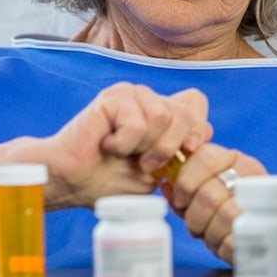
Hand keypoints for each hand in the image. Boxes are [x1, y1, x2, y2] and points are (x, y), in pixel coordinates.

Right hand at [38, 83, 212, 208]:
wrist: (71, 181)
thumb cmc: (108, 180)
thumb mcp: (156, 173)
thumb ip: (180, 155)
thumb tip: (205, 135)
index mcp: (162, 114)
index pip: (196, 102)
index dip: (197, 127)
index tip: (186, 153)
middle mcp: (148, 99)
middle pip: (184, 112)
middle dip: (170, 147)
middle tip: (145, 164)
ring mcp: (131, 95)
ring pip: (162, 116)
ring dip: (145, 147)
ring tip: (123, 154)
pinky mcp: (112, 97)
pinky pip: (137, 123)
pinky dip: (124, 144)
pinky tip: (107, 146)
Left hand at [161, 144, 265, 263]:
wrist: (266, 234)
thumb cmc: (227, 211)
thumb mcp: (205, 193)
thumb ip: (184, 189)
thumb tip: (166, 186)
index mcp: (234, 160)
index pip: (205, 157)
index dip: (185, 181)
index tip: (180, 199)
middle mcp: (251, 175)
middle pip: (209, 193)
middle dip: (194, 216)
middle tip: (195, 225)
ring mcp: (262, 200)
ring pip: (224, 216)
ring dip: (209, 233)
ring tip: (210, 235)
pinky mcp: (267, 229)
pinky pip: (236, 239)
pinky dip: (223, 247)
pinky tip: (223, 244)